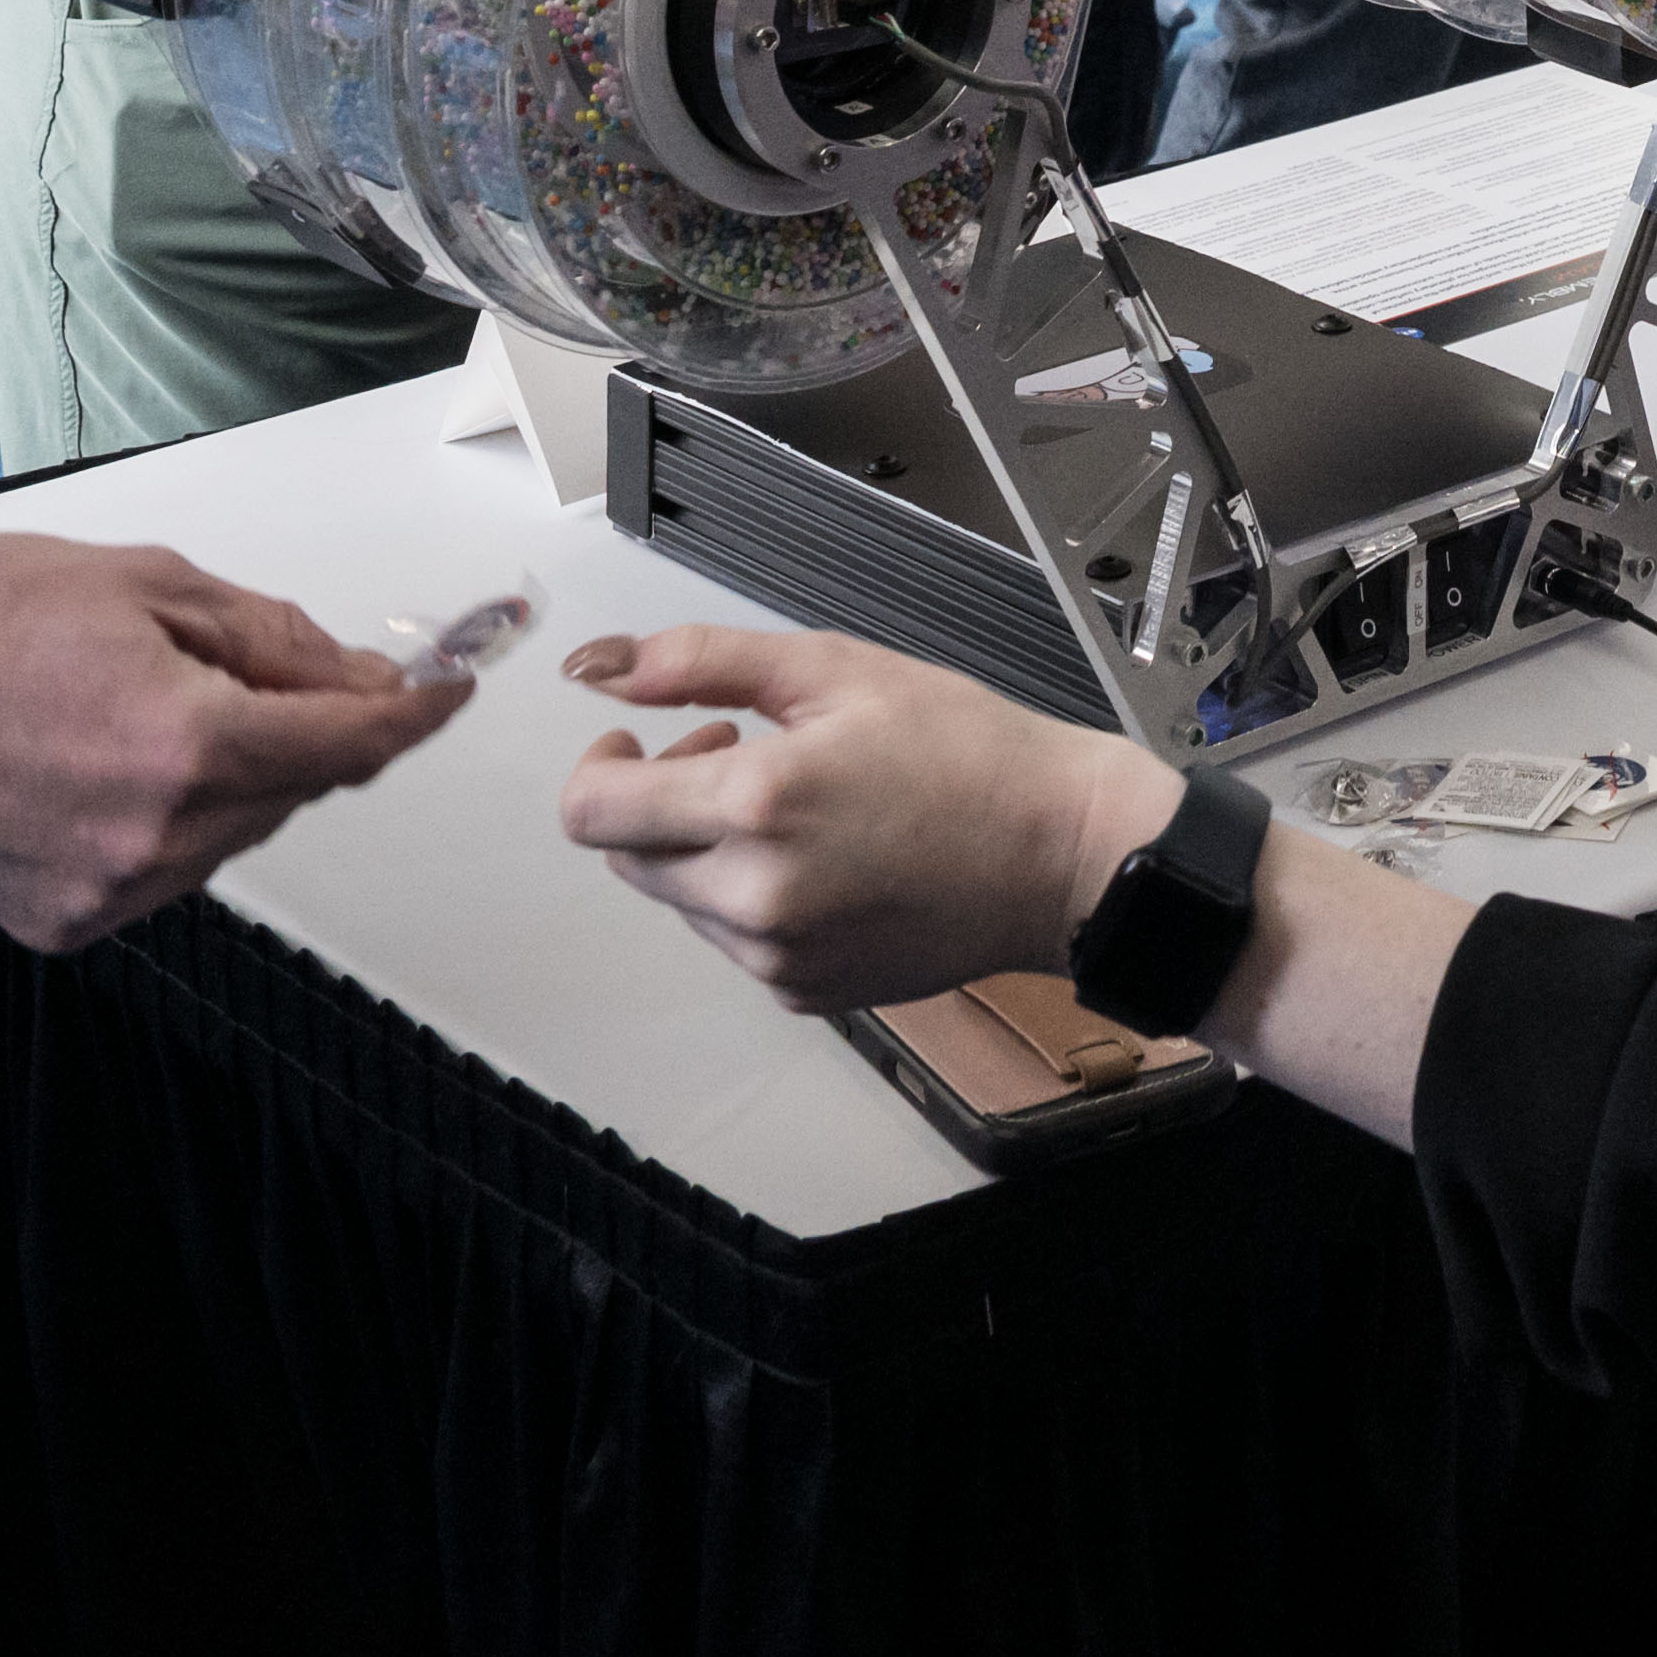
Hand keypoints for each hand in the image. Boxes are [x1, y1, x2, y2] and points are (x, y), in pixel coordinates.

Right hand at [0, 535, 463, 951]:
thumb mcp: (149, 584)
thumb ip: (271, 638)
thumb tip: (361, 678)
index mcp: (188, 742)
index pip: (350, 744)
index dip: (411, 715)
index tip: (446, 691)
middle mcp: (157, 837)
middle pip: (295, 790)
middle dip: (298, 728)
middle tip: (247, 666)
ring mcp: (109, 894)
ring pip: (235, 834)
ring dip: (231, 777)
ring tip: (137, 707)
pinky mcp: (65, 925)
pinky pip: (165, 870)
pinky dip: (167, 820)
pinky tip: (97, 764)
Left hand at [553, 619, 1163, 1006]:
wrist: (1063, 855)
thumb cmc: (969, 751)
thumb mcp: (838, 668)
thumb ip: (706, 662)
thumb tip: (609, 667)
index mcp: (756, 805)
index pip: (594, 813)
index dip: (598, 769)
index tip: (633, 741)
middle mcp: (755, 897)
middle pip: (628, 859)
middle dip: (658, 799)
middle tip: (736, 750)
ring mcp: (779, 958)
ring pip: (681, 901)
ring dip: (705, 849)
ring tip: (798, 805)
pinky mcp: (806, 994)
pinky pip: (736, 942)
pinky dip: (752, 897)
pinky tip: (827, 859)